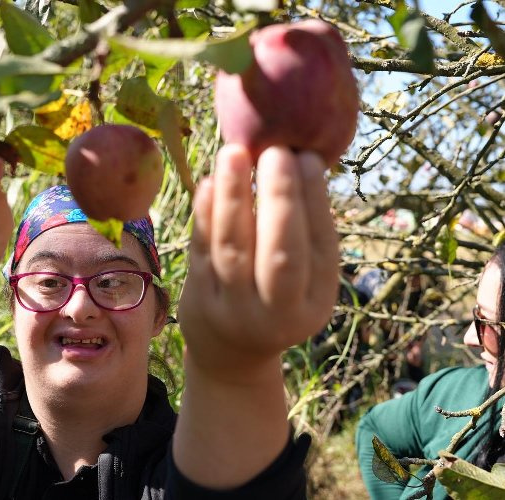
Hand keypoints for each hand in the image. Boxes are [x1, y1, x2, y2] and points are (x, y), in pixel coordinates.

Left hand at [178, 144, 338, 380]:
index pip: (320, 247)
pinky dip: (204, 215)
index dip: (314, 201)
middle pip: (280, 253)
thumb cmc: (274, 296)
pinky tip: (209, 182)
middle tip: (276, 150)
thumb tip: (301, 159)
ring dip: (233, 198)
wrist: (230, 352)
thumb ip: (305, 232)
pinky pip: (201, 251)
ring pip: (233, 250)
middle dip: (279, 198)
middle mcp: (277, 310)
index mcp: (316, 301)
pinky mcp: (198, 297)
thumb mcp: (303, 280)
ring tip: (234, 153)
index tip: (306, 157)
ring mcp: (233, 307)